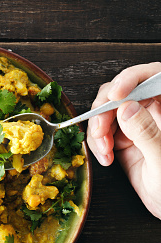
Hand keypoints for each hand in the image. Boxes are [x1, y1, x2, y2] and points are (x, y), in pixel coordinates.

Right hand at [87, 62, 160, 218]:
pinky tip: (105, 159)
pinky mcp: (124, 139)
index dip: (132, 78)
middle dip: (105, 110)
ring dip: (97, 130)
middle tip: (101, 131)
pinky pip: (101, 132)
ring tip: (104, 152)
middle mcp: (154, 111)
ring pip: (106, 111)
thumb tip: (126, 106)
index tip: (116, 95)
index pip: (153, 76)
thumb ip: (147, 132)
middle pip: (122, 92)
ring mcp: (137, 125)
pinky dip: (96, 144)